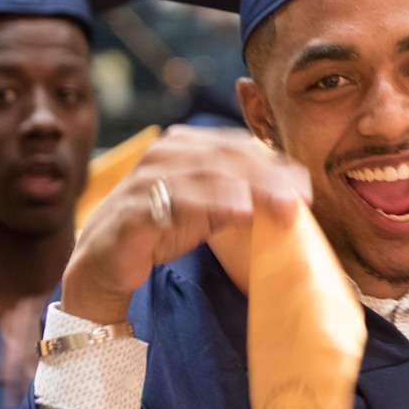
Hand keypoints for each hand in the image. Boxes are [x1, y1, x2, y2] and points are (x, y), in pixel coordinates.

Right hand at [63, 126, 310, 323]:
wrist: (103, 262)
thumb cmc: (160, 229)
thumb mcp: (208, 209)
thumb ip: (241, 195)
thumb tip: (288, 194)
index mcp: (184, 145)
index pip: (236, 147)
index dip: (273, 164)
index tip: (304, 188)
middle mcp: (165, 154)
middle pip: (226, 156)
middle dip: (267, 176)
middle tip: (298, 197)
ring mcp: (147, 178)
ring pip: (206, 173)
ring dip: (248, 187)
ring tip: (278, 204)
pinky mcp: (134, 208)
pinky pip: (177, 201)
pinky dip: (211, 203)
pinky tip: (239, 212)